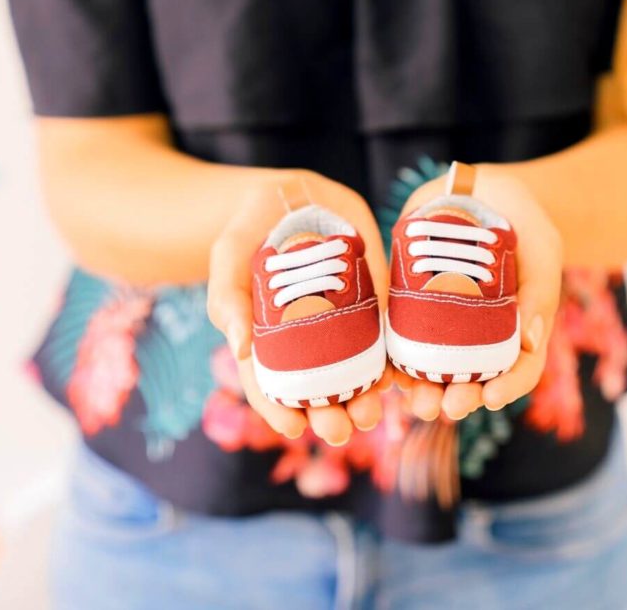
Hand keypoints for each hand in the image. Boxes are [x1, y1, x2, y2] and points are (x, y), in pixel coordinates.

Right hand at [207, 169, 389, 445]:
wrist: (293, 196)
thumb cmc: (249, 231)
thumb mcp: (228, 258)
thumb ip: (229, 299)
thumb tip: (241, 349)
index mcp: (266, 341)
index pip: (270, 387)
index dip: (279, 412)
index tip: (293, 429)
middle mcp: (305, 341)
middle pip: (317, 389)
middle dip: (330, 415)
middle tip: (341, 430)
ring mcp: (342, 324)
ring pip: (354, 372)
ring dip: (364, 398)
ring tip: (372, 413)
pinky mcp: (373, 303)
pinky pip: (385, 338)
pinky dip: (392, 361)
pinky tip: (398, 378)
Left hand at [393, 165, 563, 420]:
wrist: (480, 187)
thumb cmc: (522, 218)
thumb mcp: (542, 247)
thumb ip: (540, 289)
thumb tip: (528, 342)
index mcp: (519, 327)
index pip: (520, 369)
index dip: (509, 388)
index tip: (491, 397)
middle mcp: (481, 333)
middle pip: (474, 378)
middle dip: (459, 398)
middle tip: (448, 406)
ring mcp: (445, 321)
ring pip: (435, 368)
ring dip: (424, 390)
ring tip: (416, 401)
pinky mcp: (412, 303)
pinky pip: (401, 338)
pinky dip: (395, 360)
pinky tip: (388, 373)